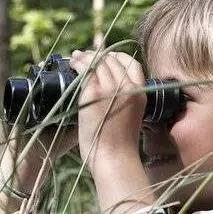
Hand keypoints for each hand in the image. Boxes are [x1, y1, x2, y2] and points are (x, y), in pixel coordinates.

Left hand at [68, 50, 145, 173]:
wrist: (115, 158)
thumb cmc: (120, 146)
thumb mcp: (132, 118)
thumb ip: (125, 102)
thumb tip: (111, 96)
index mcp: (140, 93)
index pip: (131, 63)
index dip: (117, 56)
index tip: (107, 57)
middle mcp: (128, 87)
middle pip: (113, 60)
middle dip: (99, 55)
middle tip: (86, 56)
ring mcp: (111, 88)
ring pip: (99, 62)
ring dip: (86, 56)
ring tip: (76, 57)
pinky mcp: (93, 93)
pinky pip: (85, 70)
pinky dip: (78, 63)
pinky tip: (72, 62)